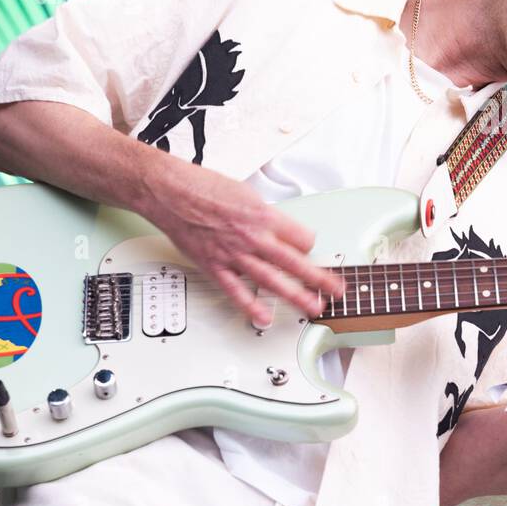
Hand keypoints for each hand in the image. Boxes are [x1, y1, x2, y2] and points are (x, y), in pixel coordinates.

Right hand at [141, 157, 343, 327]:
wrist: (171, 191)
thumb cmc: (204, 187)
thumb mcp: (247, 194)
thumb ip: (264, 215)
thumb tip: (276, 228)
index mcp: (264, 216)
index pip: (302, 238)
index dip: (308, 245)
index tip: (309, 250)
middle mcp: (253, 237)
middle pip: (295, 263)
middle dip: (319, 279)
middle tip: (335, 291)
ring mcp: (234, 254)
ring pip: (272, 280)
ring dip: (296, 296)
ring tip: (313, 308)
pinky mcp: (215, 265)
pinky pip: (236, 291)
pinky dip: (251, 306)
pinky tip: (264, 318)